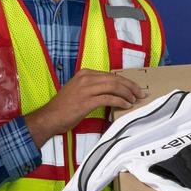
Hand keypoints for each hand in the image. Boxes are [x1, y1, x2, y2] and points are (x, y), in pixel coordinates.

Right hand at [25, 69, 143, 145]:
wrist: (50, 117)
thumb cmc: (64, 107)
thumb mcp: (78, 90)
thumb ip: (93, 87)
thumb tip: (112, 91)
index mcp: (85, 74)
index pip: (111, 75)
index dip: (125, 81)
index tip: (134, 88)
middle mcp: (86, 78)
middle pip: (115, 79)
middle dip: (130, 86)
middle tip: (140, 93)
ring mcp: (86, 89)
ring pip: (114, 87)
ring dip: (127, 94)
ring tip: (134, 100)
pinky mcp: (87, 101)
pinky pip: (109, 98)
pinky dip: (120, 101)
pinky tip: (126, 105)